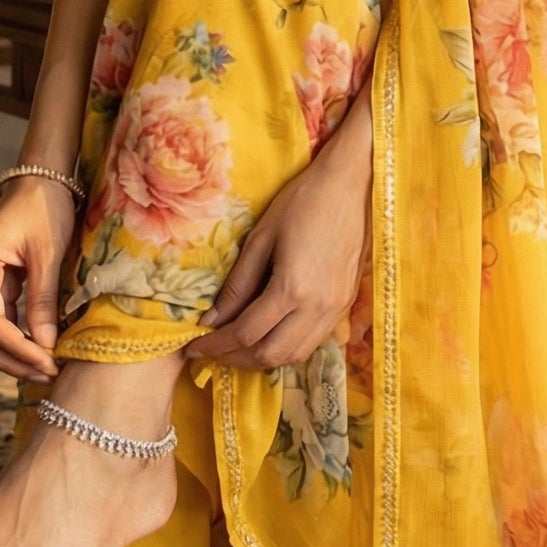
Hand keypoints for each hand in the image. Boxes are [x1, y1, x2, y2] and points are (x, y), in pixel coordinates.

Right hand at [0, 179, 79, 381]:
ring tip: (42, 368)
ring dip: (9, 353)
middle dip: (9, 359)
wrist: (39, 181)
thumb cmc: (45, 209)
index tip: (47, 363)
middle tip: (45, 373)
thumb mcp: (48, 254)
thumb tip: (46, 346)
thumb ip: (44, 300)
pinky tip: (36, 349)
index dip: (17, 348)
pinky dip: (11, 338)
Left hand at [188, 109, 371, 371]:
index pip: (246, 333)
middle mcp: (316, 308)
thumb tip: (212, 318)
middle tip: (210, 351)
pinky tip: (269, 337)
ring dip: (261, 360)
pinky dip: (286, 349)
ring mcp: (335, 310)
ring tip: (235, 350)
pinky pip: (312, 342)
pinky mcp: (346, 306)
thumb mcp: (261, 238)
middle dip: (235, 359)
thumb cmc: (302, 202)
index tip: (193, 346)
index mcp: (291, 288)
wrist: (353, 186)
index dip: (216, 345)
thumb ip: (238, 284)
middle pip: (270, 355)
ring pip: (294, 356)